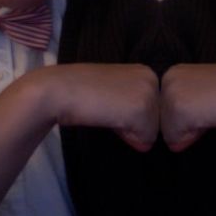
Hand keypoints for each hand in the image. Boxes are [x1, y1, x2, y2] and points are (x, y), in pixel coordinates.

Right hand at [22, 63, 159, 150]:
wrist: (59, 89)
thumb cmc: (83, 94)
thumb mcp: (116, 96)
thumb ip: (134, 111)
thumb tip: (148, 142)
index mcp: (147, 73)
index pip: (154, 113)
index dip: (129, 117)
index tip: (109, 102)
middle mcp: (152, 78)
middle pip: (156, 123)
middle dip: (131, 125)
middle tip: (106, 107)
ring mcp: (148, 91)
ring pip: (152, 132)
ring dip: (128, 131)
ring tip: (106, 110)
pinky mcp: (141, 107)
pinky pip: (145, 139)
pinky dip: (126, 136)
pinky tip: (108, 116)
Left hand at [160, 63, 215, 150]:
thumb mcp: (202, 95)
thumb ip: (185, 110)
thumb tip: (171, 141)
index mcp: (172, 73)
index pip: (165, 113)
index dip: (189, 117)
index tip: (209, 102)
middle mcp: (166, 78)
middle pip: (162, 123)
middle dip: (187, 126)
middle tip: (212, 108)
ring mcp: (170, 92)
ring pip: (167, 133)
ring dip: (191, 131)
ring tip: (212, 111)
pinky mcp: (178, 108)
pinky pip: (174, 139)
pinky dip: (193, 136)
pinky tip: (211, 117)